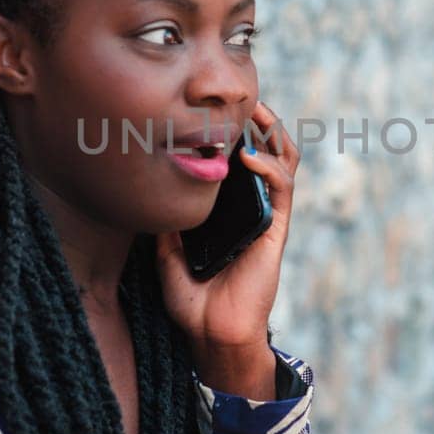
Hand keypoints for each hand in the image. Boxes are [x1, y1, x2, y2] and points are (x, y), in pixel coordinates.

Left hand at [155, 101, 299, 359]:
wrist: (214, 334)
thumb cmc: (194, 301)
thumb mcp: (167, 256)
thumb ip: (164, 226)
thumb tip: (151, 194)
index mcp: (230, 212)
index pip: (239, 161)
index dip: (235, 133)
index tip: (216, 109)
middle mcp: (252, 209)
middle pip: (267, 153)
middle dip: (260, 122)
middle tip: (243, 99)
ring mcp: (267, 217)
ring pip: (282, 163)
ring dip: (273, 134)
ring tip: (257, 113)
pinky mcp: (275, 230)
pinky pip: (281, 189)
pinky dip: (269, 167)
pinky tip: (250, 156)